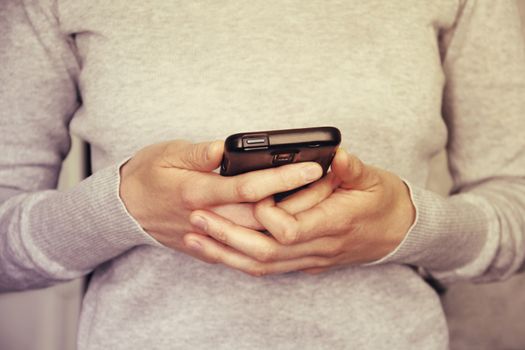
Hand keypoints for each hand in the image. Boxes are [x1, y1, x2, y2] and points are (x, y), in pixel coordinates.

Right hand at [119, 140, 322, 262]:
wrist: (122, 208)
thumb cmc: (146, 174)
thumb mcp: (169, 152)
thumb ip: (201, 153)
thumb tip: (229, 148)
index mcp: (196, 191)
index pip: (249, 186)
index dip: (283, 176)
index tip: (312, 166)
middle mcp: (204, 217)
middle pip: (260, 216)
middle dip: (297, 203)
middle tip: (328, 188)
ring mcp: (205, 237)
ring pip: (256, 237)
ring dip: (288, 223)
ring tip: (317, 206)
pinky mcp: (204, 247)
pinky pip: (240, 251)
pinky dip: (266, 242)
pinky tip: (289, 232)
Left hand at [185, 148, 414, 275]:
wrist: (397, 232)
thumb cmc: (384, 202)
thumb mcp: (374, 178)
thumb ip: (352, 168)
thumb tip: (337, 155)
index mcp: (335, 224)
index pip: (289, 230)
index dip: (265, 214)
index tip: (252, 194)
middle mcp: (320, 248)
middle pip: (266, 253)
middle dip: (228, 236)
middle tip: (197, 217)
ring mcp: (311, 260)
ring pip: (263, 266)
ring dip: (226, 254)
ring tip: (195, 238)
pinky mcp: (305, 263)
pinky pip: (269, 268)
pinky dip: (240, 260)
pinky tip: (218, 250)